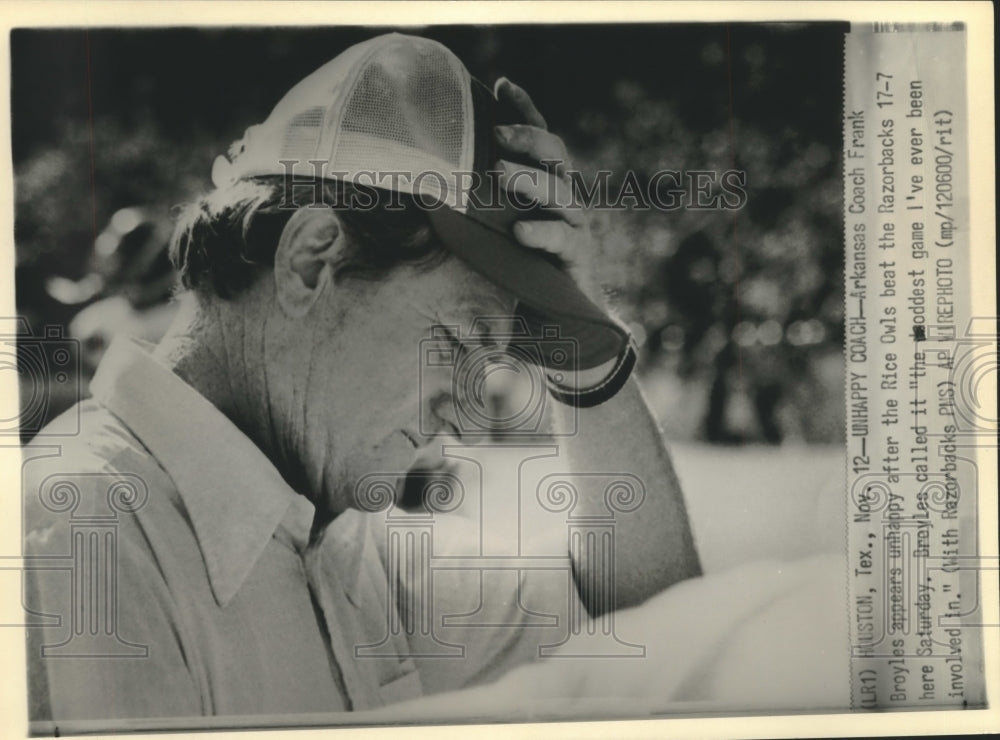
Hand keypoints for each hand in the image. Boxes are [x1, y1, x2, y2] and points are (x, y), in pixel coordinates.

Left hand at [493, 77, 601, 303]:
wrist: (555, 322)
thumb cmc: (517, 272)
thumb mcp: (491, 232)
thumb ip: (475, 206)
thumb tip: (425, 184)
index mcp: (543, 185)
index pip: (539, 138)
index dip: (524, 110)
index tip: (502, 85)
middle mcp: (563, 199)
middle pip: (556, 154)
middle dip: (528, 137)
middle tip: (497, 133)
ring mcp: (574, 226)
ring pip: (561, 191)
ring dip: (530, 179)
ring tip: (501, 172)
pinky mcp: (577, 257)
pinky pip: (563, 239)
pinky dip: (542, 232)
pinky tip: (520, 231)